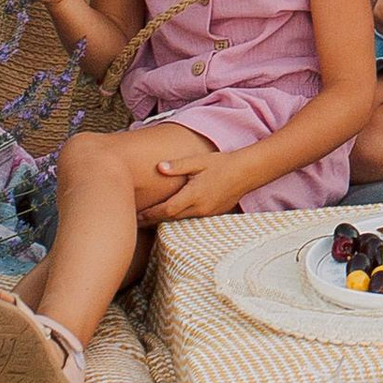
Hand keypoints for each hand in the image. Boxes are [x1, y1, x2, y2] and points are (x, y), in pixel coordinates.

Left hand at [147, 148, 261, 221]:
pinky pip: (191, 219)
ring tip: (149, 219)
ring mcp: (207, 213)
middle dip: (153, 220)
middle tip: (136, 221)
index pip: (166, 210)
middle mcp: (200, 208)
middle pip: (170, 218)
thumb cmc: (222, 164)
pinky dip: (179, 218)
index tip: (136, 215)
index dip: (150, 214)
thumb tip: (159, 167)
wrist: (247, 173)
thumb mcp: (199, 161)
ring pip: (181, 220)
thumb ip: (178, 166)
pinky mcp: (213, 214)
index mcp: (193, 195)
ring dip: (165, 220)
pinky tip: (172, 214)